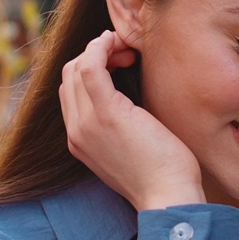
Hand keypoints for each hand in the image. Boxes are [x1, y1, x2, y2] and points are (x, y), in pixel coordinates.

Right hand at [60, 30, 203, 210]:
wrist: (169, 197)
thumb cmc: (162, 173)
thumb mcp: (131, 149)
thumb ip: (120, 128)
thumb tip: (131, 102)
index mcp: (80, 142)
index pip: (70, 93)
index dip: (90, 70)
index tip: (120, 64)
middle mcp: (76, 132)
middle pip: (69, 77)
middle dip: (94, 56)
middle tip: (125, 55)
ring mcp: (87, 123)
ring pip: (76, 68)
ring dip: (100, 49)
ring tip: (126, 50)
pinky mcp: (106, 114)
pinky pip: (90, 66)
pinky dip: (99, 47)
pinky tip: (116, 42)